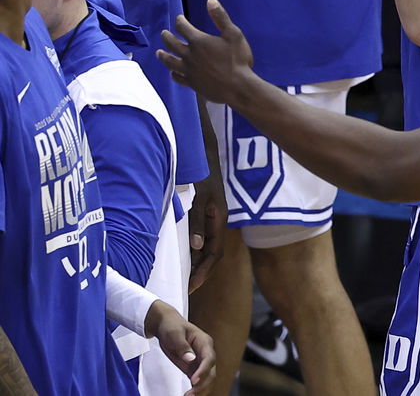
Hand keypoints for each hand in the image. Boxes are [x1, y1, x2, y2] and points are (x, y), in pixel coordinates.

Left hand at [144, 300, 215, 395]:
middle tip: (190, 394)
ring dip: (201, 389)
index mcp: (204, 342)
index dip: (203, 370)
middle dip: (203, 384)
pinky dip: (196, 389)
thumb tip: (190, 359)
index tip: (193, 380)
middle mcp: (205, 353)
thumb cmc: (171, 327)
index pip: (209, 358)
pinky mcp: (193, 368)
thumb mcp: (175, 334)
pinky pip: (198, 380)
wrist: (166, 326)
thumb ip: (183, 346)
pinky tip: (189, 395)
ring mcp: (200, 361)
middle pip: (211, 371)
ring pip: (207, 378)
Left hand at [159, 0, 257, 109]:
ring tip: (159, 52)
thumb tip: (211, 0)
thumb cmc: (238, 59)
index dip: (179, 21)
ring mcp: (189, 70)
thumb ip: (220, 17)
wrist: (238, 86)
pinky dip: (173, 74)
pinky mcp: (191, 83)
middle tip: (164, 33)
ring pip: (170, 61)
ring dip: (163, 55)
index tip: (179, 18)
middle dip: (167, 36)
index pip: (182, 27)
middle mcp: (189, 55)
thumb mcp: (233, 34)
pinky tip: (173, 72)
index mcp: (199, 41)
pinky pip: (178, 77)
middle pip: (171, 43)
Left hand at [187, 167, 225, 292]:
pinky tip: (179, 255)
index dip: (204, 271)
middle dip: (199, 271)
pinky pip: (197, 237)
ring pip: (204, 246)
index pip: (215, 253)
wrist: (202, 154)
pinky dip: (189, 249)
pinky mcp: (201, 215)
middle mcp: (216, 223)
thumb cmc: (201, 175)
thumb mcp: (199, 199)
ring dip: (193, 261)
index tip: (191, 286)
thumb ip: (197, 222)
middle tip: (184, 287)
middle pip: (210, 253)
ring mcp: (209, 219)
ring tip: (180, 277)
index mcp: (219, 221)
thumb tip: (197, 247)